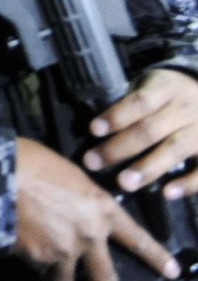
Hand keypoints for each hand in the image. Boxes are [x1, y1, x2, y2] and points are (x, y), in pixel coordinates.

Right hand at [14, 137, 178, 280]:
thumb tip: (76, 217)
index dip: (156, 256)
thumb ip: (81, 202)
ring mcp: (63, 250)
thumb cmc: (32, 161)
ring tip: (41, 249)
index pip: (136, 238)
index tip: (172, 271)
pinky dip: (31, 257)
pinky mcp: (37, 257)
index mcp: (101, 208)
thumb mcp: (69, 176)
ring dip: (55, 269)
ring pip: (63, 275)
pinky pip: (37, 266)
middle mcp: (89, 235)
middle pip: (105, 279)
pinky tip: (20, 237)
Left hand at [83, 69, 197, 196]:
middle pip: (151, 128)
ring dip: (148, 167)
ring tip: (124, 183)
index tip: (93, 130)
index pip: (140, 101)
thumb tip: (96, 131)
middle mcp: (186, 107)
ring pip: (175, 148)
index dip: (116, 116)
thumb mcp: (150, 87)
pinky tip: (167, 193)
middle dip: (119, 148)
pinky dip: (187, 183)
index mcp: (166, 88)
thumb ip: (129, 104)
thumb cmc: (166, 95)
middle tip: (93, 162)